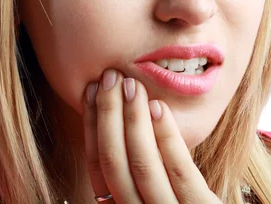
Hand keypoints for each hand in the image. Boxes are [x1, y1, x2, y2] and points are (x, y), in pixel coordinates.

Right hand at [83, 68, 221, 203]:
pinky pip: (179, 172)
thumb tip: (115, 125)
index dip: (92, 125)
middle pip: (113, 163)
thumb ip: (135, 174)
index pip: (98, 165)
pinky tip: (157, 106)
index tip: (90, 90)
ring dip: (131, 120)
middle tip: (108, 77)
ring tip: (130, 85)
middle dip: (107, 115)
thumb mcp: (153, 195)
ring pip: (140, 166)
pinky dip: (165, 137)